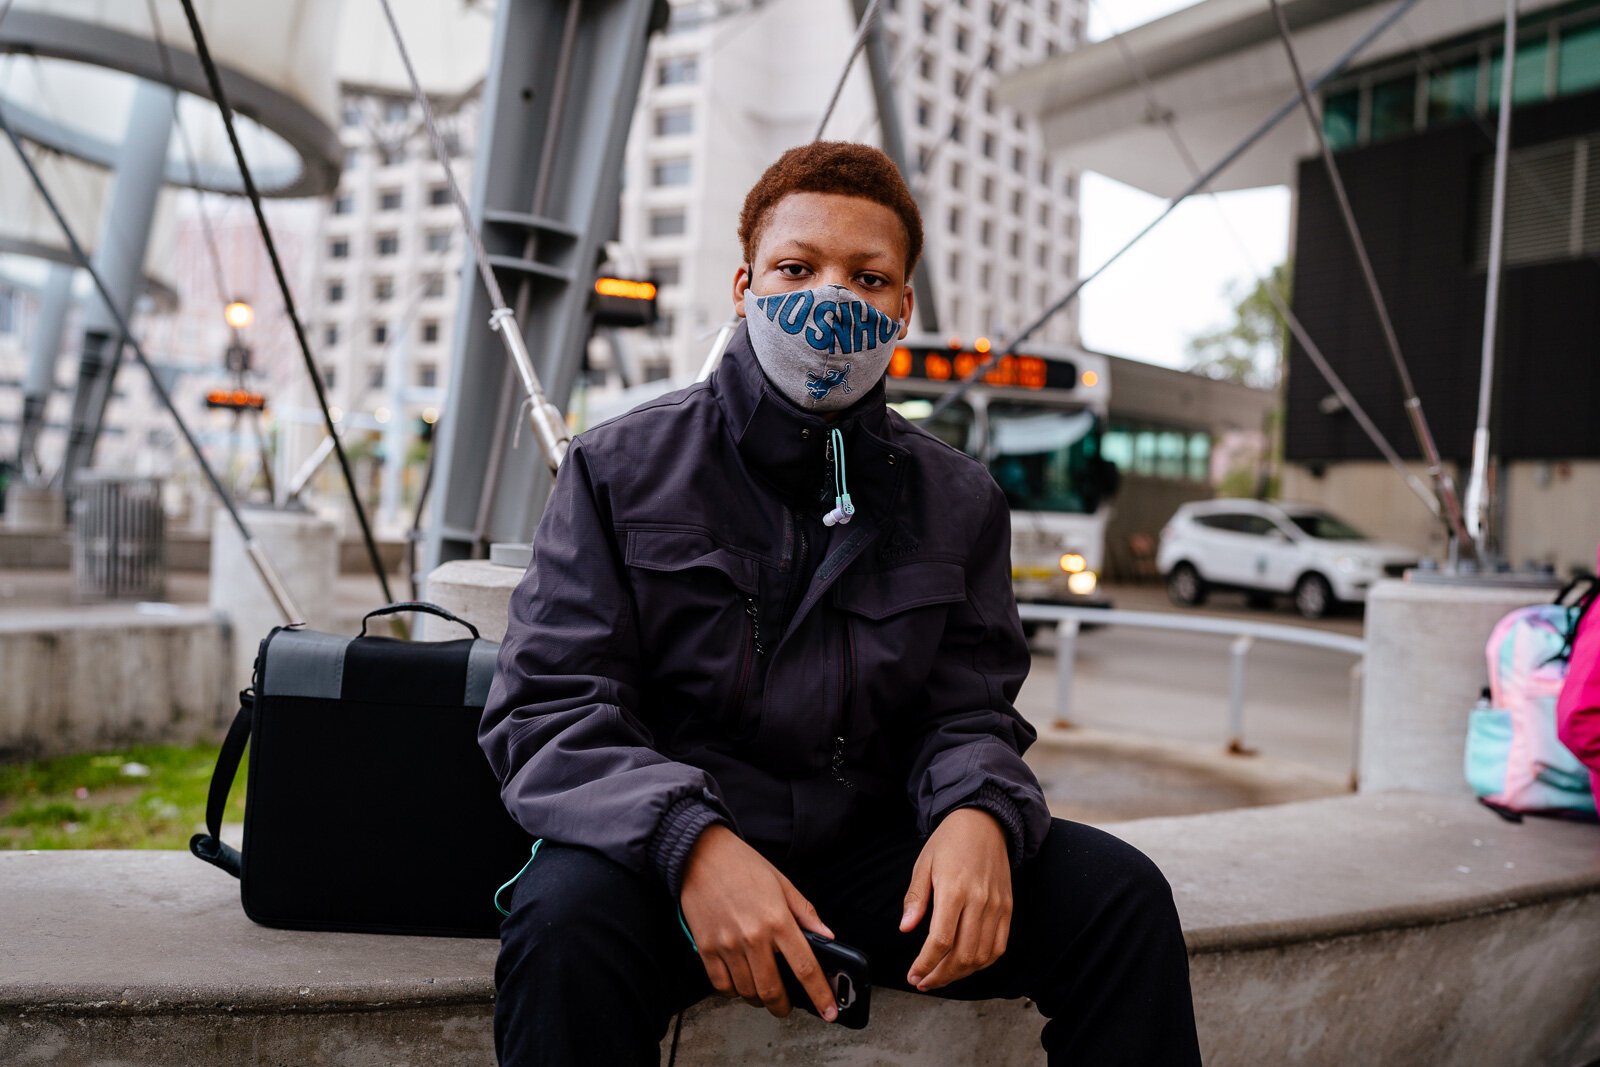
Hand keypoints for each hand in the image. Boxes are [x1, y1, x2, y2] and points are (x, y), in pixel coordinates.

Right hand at [679, 824, 838, 1021]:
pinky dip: (733, 992)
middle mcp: (753, 936)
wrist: (701, 853)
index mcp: (778, 920)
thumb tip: (826, 936)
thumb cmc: (742, 865)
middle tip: (787, 1007)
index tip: (829, 1012)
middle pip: (772, 990)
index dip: (820, 995)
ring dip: (758, 999)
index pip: (805, 968)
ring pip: (747, 991)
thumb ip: (805, 912)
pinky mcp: (706, 948)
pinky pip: (721, 985)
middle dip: (783, 1007)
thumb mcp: (782, 883)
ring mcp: (727, 944)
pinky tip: (740, 983)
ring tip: (763, 991)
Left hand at [900, 807, 1012, 990]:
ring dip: (960, 974)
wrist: (985, 822)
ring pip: (981, 955)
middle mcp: (979, 901)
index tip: (913, 975)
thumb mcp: (924, 864)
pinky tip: (966, 966)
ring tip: (941, 977)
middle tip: (923, 982)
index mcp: (954, 889)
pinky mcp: (1007, 908)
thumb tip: (905, 928)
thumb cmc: (950, 841)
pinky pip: (998, 946)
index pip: (941, 940)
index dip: (926, 964)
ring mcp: (996, 906)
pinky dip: (982, 963)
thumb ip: (915, 898)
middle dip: (940, 976)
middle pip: (962, 954)